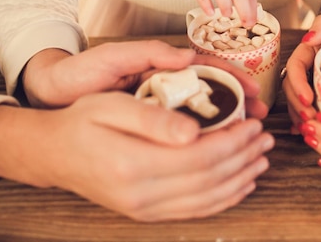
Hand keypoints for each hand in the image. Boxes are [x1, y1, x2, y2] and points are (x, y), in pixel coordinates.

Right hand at [0, 94, 274, 220]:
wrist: (55, 153)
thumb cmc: (83, 121)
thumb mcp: (112, 106)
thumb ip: (154, 119)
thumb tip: (196, 131)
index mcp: (133, 164)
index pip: (200, 157)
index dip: (233, 141)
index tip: (252, 123)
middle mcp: (141, 195)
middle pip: (209, 179)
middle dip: (243, 157)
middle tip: (264, 137)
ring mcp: (144, 209)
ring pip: (207, 199)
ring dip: (240, 178)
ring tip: (261, 158)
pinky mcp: (146, 213)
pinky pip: (194, 210)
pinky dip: (223, 199)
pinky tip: (239, 185)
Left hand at [22, 40, 269, 118]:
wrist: (52, 96)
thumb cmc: (82, 71)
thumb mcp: (114, 56)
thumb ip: (148, 52)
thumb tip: (187, 57)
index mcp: (163, 67)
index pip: (207, 68)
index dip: (232, 78)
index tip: (252, 92)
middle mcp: (166, 86)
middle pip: (212, 92)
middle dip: (238, 103)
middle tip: (259, 118)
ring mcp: (158, 107)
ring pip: (200, 114)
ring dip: (225, 123)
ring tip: (245, 137)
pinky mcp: (148, 126)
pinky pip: (179, 132)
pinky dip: (199, 140)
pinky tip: (213, 151)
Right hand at [282, 12, 320, 130]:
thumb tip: (309, 38)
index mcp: (309, 52)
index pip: (294, 68)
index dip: (297, 85)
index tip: (308, 99)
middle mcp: (308, 68)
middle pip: (292, 89)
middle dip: (298, 107)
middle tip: (311, 121)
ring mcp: (315, 82)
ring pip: (299, 101)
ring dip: (301, 117)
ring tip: (312, 131)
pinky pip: (311, 107)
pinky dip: (308, 121)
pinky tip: (311, 134)